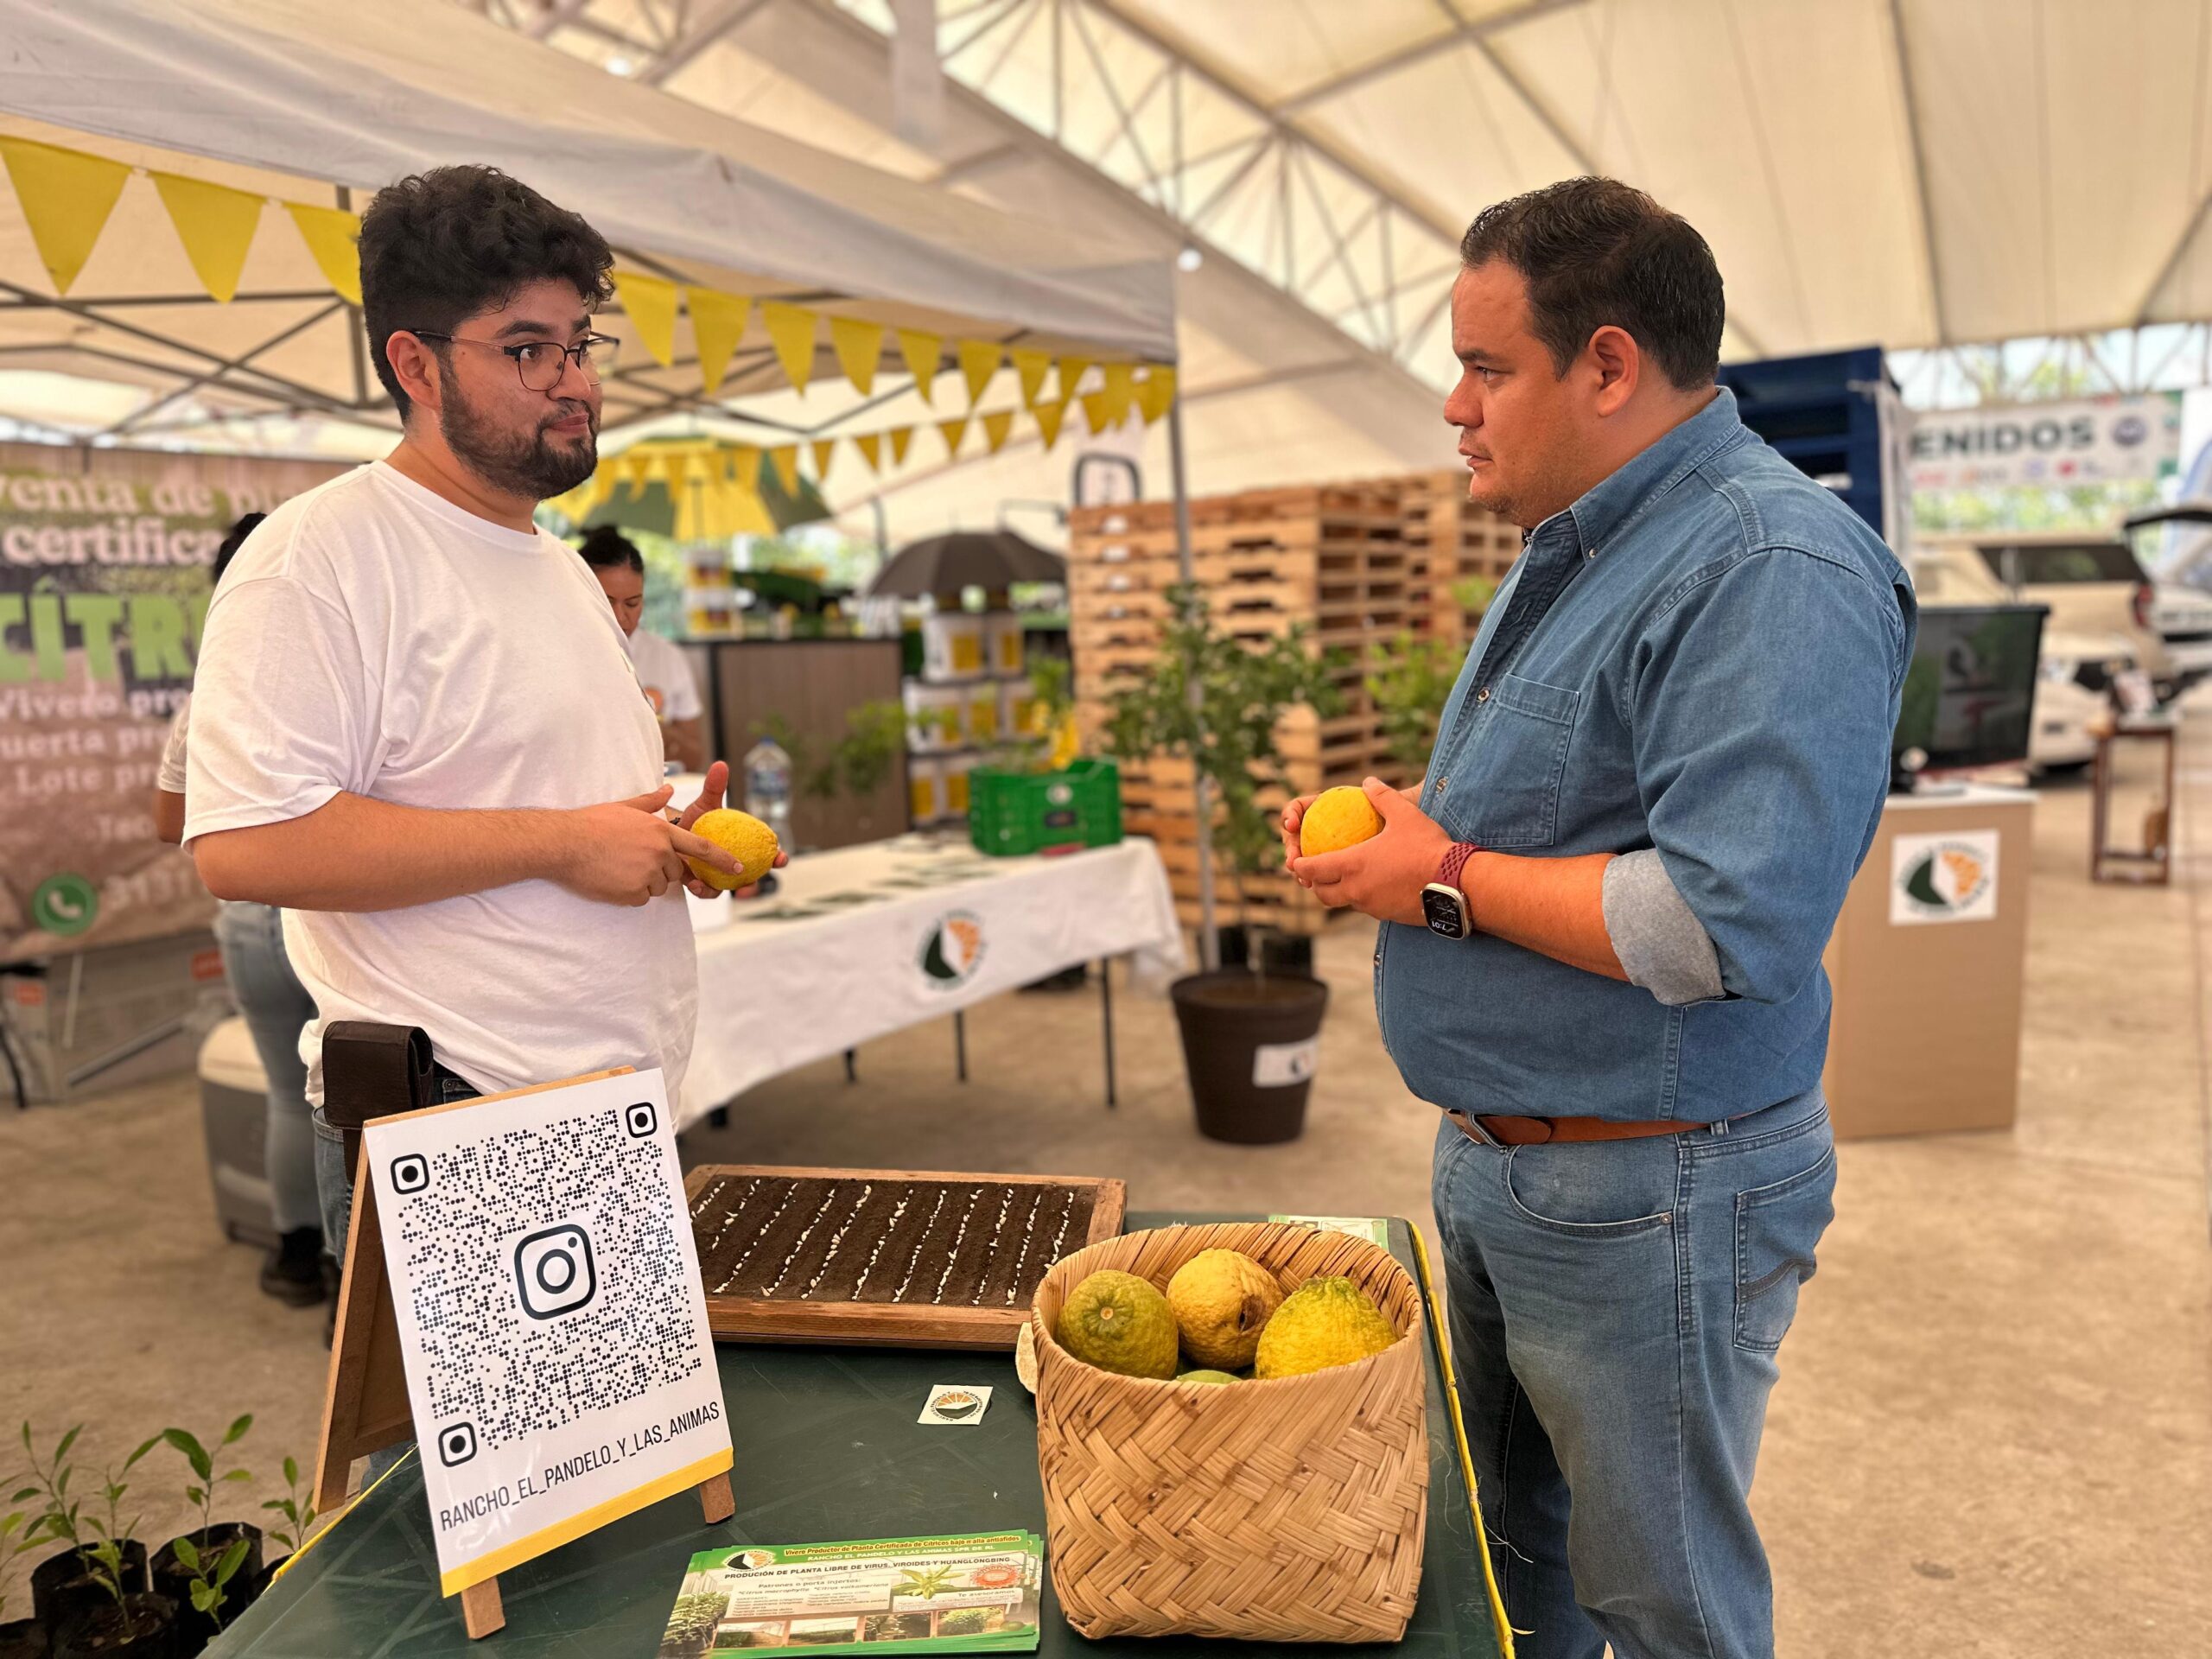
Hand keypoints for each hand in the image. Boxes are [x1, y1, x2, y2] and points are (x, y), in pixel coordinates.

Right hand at [560, 784, 740, 905]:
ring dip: (643, 882)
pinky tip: (612, 879)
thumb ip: (651, 801)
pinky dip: (629, 894)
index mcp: (661, 830)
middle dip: (659, 869)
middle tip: (631, 859)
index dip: (722, 859)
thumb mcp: (624, 807)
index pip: (700, 847)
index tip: (739, 869)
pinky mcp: (633, 893)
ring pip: (658, 886)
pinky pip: (641, 899)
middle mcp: (659, 852)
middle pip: (674, 871)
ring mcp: (647, 874)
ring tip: (618, 867)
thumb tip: (668, 788)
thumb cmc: (590, 823)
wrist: (563, 843)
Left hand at [667, 761, 790, 897]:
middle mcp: (734, 863)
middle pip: (752, 876)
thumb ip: (714, 788)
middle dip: (756, 883)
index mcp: (744, 845)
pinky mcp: (702, 884)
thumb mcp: (705, 804)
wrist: (671, 833)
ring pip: (729, 888)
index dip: (777, 857)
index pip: (766, 853)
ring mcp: (719, 875)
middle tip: (753, 882)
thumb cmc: (695, 819)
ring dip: (727, 891)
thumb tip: (721, 764)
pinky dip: (703, 889)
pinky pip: (706, 891)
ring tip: (716, 886)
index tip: (782, 857)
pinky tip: (696, 883)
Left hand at [1285, 776, 1450, 925]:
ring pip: (1344, 903)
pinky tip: (1373, 887)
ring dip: (1338, 894)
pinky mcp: (1388, 916)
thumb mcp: (1404, 814)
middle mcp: (1356, 890)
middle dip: (1314, 885)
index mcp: (1353, 865)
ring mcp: (1372, 907)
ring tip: (1342, 880)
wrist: (1455, 883)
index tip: (1295, 862)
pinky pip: (1367, 908)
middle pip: (1323, 894)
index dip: (1300, 866)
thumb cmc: (1427, 847)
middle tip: (1316, 874)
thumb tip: (1369, 782)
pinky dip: (1362, 898)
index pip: (1313, 870)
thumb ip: (1383, 797)